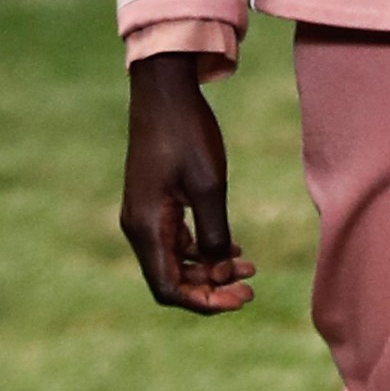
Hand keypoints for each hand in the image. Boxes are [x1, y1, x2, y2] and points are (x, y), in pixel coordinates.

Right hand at [120, 52, 256, 314]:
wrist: (164, 89)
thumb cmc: (186, 133)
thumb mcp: (209, 185)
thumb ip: (214, 234)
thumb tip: (221, 272)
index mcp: (146, 226)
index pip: (168, 287)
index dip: (204, 301)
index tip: (241, 299)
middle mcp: (139, 226)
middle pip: (171, 278)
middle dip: (211, 288)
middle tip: (250, 289)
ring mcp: (144, 213)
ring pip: (175, 260)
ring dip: (210, 268)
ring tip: (249, 268)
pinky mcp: (153, 201)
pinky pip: (176, 239)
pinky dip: (202, 248)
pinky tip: (233, 247)